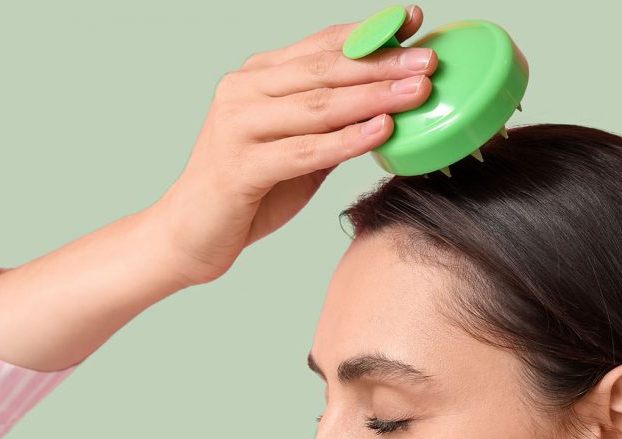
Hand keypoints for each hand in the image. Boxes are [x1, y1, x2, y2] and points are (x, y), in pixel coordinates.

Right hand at [156, 5, 436, 284]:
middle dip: (382, 63)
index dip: (369, 33)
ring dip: (373, 97)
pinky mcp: (240, 167)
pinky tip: (382, 131)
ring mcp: (238, 126)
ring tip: (418, 92)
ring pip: (317, 106)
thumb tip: (394, 104)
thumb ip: (335, 123)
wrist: (192, 232)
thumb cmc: (252, 187)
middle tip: (429, 61)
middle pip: (325, 70)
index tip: (412, 22)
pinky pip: (304, 150)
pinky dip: (347, 141)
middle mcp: (244, 90)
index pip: (322, 45)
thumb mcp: (300, 145)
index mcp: (259, 76)